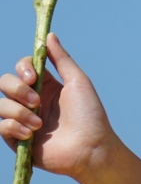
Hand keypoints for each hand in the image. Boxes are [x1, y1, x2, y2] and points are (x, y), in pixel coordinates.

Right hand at [0, 33, 118, 180]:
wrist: (89, 148)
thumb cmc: (89, 113)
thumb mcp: (77, 81)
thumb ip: (61, 59)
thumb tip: (48, 35)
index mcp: (46, 85)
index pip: (22, 68)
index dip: (22, 68)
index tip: (33, 76)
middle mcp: (32, 100)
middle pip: (5, 83)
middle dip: (16, 88)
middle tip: (36, 100)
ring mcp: (23, 120)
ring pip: (0, 105)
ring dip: (18, 111)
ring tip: (39, 124)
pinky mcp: (18, 140)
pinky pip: (1, 127)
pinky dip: (14, 127)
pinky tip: (32, 133)